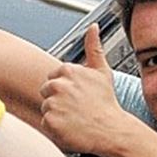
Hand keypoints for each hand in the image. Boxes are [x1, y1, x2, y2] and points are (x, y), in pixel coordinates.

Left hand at [38, 24, 126, 154]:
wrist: (111, 130)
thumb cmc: (106, 102)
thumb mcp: (102, 71)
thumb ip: (94, 47)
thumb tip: (93, 27)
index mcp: (68, 70)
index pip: (54, 78)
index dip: (65, 89)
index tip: (77, 96)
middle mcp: (58, 85)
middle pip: (46, 92)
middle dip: (58, 99)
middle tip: (76, 108)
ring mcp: (53, 103)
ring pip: (46, 107)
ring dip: (56, 114)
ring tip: (74, 118)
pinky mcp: (50, 120)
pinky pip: (45, 123)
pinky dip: (55, 127)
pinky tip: (69, 127)